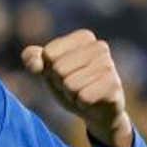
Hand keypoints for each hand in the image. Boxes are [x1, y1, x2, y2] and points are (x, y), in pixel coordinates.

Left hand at [22, 29, 133, 146]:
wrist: (96, 110)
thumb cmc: (69, 83)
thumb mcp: (47, 69)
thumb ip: (32, 59)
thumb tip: (34, 64)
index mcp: (84, 36)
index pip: (48, 54)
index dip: (50, 68)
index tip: (63, 72)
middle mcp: (100, 47)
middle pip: (58, 69)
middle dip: (60, 82)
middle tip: (73, 85)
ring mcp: (110, 66)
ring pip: (70, 84)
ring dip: (71, 94)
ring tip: (82, 92)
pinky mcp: (114, 86)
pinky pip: (83, 97)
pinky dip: (81, 103)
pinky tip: (91, 100)